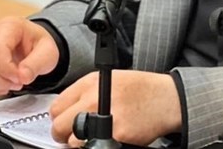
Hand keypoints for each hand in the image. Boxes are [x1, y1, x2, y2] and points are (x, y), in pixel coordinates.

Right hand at [0, 16, 59, 95]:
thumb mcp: (48, 53)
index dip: (6, 69)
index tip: (19, 78)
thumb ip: (37, 64)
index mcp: (10, 25)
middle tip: (18, 83)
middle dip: (0, 79)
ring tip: (11, 84)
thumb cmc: (39, 45)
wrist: (34, 46)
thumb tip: (23, 76)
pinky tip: (1, 86)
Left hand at [50, 70, 181, 146]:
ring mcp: (101, 117)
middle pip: (59, 125)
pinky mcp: (113, 134)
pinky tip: (109, 137)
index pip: (56, 106)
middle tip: (73, 136)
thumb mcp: (110, 80)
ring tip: (93, 137)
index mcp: (90, 83)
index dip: (60, 118)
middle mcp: (92, 98)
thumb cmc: (141, 90)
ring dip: (79, 143)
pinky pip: (91, 147)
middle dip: (63, 134)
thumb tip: (68, 112)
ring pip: (72, 141)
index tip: (65, 122)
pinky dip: (96, 145)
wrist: (166, 98)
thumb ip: (86, 93)